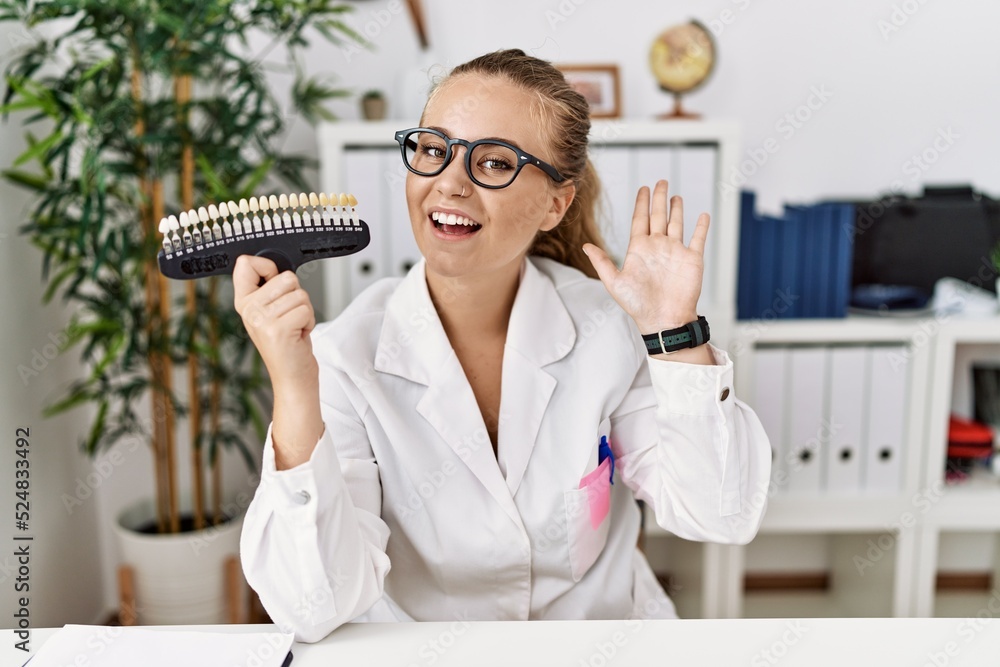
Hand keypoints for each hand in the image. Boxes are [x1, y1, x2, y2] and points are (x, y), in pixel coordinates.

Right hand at [233, 255, 322, 467]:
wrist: (292, 379)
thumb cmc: (287, 345)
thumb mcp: (270, 314)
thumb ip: (268, 289)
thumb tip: (271, 264)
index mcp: (243, 302)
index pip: (246, 263)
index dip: (268, 266)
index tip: (275, 282)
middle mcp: (249, 310)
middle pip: (285, 276)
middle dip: (297, 296)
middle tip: (290, 317)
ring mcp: (262, 320)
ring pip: (299, 294)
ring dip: (305, 311)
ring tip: (294, 327)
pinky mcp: (278, 329)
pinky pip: (306, 309)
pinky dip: (309, 321)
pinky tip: (298, 335)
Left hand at [583, 180, 708, 332]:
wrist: (663, 319)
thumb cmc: (638, 305)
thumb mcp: (614, 282)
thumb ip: (602, 262)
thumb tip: (585, 246)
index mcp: (639, 249)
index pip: (640, 219)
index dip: (641, 203)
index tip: (643, 189)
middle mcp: (657, 247)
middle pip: (658, 216)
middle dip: (658, 198)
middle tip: (660, 181)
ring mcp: (675, 251)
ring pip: (676, 223)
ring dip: (676, 209)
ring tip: (675, 196)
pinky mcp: (692, 259)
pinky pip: (698, 238)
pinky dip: (701, 226)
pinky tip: (702, 215)